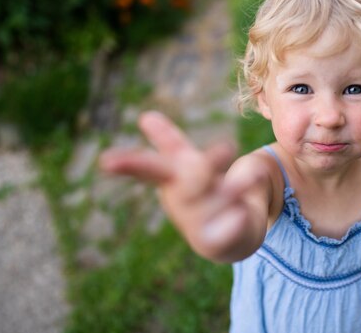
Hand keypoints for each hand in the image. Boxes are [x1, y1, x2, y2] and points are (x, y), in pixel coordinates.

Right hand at [99, 111, 248, 257]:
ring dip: (237, 186)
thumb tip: (145, 116)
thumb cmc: (206, 193)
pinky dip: (236, 220)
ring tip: (255, 174)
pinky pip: (228, 229)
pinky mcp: (217, 244)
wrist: (234, 234)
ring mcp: (198, 226)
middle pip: (189, 181)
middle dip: (206, 165)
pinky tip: (241, 215)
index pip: (149, 167)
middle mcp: (181, 204)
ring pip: (217, 200)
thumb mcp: (188, 164)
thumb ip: (170, 142)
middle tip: (228, 146)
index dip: (128, 164)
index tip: (106, 161)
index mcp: (171, 180)